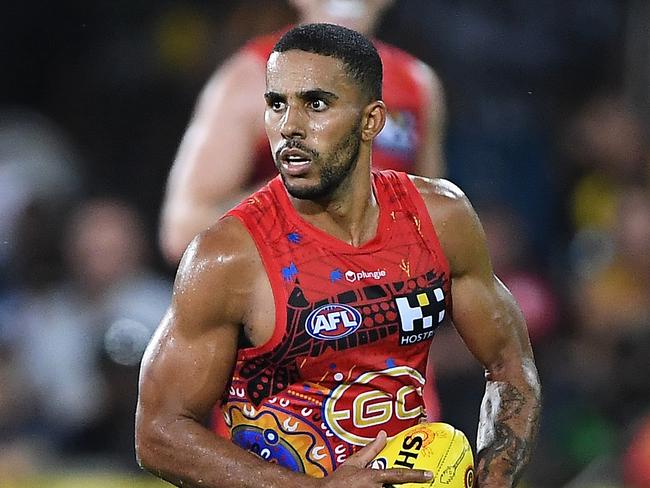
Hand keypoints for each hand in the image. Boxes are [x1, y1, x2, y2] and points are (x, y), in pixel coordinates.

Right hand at [319, 431, 433, 486]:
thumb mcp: (353, 463)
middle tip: (422, 483)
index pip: (398, 475)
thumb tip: (383, 435)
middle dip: (410, 487)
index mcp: (373, 477)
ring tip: (411, 486)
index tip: (429, 475)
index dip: (416, 475)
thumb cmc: (338, 481)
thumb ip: (370, 450)